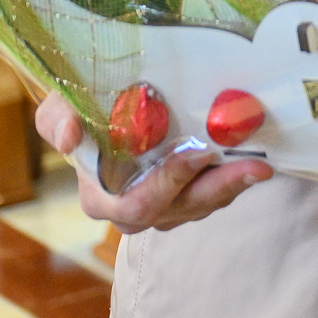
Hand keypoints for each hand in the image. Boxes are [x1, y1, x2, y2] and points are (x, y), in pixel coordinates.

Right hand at [34, 96, 270, 232]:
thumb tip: (68, 133)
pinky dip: (234, 179)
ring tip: (262, 166)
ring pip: (202, 205)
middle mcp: (132, 210)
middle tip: (251, 165)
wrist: (105, 109)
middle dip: (216, 188)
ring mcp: (163, 208)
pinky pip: (214, 196)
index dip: (169, 182)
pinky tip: (256, 161)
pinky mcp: (186, 198)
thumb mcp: (60, 107)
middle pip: (179, 210)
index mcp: (100, 197)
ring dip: (233, 186)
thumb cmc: (80, 110)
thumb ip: (56, 118)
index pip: (136, 202)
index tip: (198, 154)